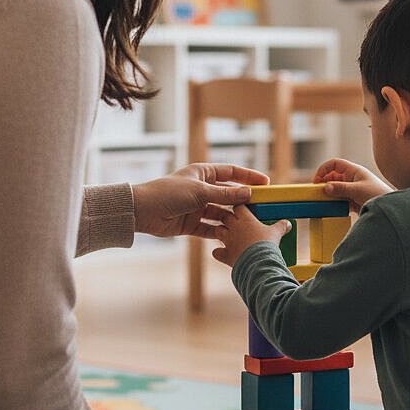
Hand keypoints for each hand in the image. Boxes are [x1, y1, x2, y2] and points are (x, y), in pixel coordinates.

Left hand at [131, 163, 268, 237]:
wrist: (143, 211)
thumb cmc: (169, 193)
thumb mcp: (200, 192)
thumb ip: (225, 195)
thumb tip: (249, 193)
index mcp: (203, 173)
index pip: (231, 172)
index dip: (248, 176)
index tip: (266, 182)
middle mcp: (202, 189)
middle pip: (228, 194)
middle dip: (244, 201)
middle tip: (263, 207)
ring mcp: (197, 207)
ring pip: (221, 213)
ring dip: (233, 218)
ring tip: (250, 224)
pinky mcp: (192, 224)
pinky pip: (211, 228)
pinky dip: (220, 232)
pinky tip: (234, 236)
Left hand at [209, 204, 291, 267]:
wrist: (259, 263)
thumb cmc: (267, 245)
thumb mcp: (276, 233)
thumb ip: (281, 226)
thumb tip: (287, 223)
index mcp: (245, 219)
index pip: (238, 206)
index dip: (240, 207)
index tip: (243, 210)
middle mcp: (234, 227)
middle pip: (225, 216)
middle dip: (228, 218)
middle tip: (235, 222)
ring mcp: (228, 240)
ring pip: (218, 231)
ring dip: (221, 233)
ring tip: (228, 236)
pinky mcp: (225, 254)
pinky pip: (216, 252)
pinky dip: (218, 252)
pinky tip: (222, 253)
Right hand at [313, 158, 392, 212]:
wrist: (390, 208)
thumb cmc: (378, 194)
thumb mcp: (357, 190)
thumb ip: (341, 188)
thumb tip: (325, 187)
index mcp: (354, 171)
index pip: (335, 164)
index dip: (324, 169)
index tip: (317, 180)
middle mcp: (352, 179)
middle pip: (333, 176)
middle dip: (324, 183)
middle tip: (317, 192)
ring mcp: (352, 190)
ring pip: (335, 189)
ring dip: (328, 194)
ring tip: (322, 201)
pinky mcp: (353, 201)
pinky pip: (340, 200)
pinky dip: (334, 203)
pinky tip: (330, 208)